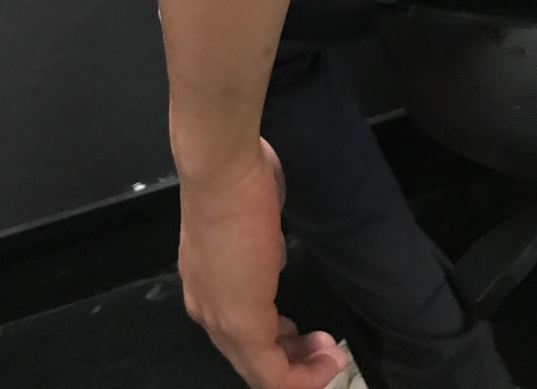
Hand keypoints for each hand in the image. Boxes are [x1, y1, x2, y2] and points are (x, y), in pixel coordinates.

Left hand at [177, 137, 349, 388]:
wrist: (222, 169)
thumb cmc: (239, 181)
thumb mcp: (254, 221)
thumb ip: (259, 248)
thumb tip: (270, 255)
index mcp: (207, 287)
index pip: (241, 337)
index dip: (281, 346)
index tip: (314, 338)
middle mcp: (208, 310)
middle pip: (251, 360)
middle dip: (295, 362)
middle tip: (327, 352)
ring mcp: (220, 318)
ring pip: (260, 369)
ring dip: (301, 370)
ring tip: (329, 356)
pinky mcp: (241, 321)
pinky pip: (271, 372)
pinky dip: (303, 377)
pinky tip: (328, 357)